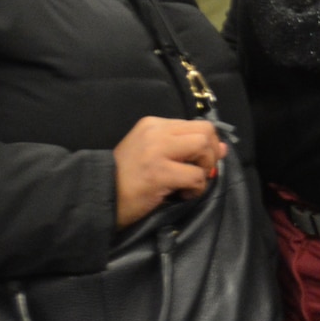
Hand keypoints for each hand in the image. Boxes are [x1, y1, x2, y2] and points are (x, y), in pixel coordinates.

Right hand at [112, 116, 226, 227]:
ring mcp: (157, 151)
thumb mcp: (154, 154)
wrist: (97, 196)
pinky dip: (196, 188)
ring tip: (190, 184)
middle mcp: (156, 132)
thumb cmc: (126, 178)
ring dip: (204, 169)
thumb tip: (223, 148)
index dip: (208, 144)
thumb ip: (185, 147)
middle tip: (201, 173)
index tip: (202, 162)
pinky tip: (181, 195)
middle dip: (211, 154)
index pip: (196, 125)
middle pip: (205, 131)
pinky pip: (195, 176)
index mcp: (154, 124)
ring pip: (203, 147)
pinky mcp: (159, 173)